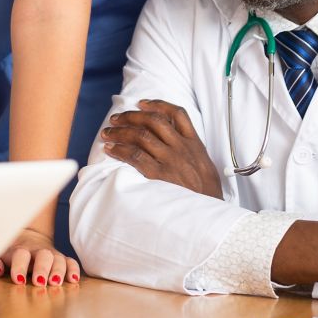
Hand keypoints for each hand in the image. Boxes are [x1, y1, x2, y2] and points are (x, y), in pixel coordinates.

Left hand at [0, 227, 78, 286]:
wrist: (25, 235)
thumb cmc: (8, 250)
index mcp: (19, 249)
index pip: (20, 255)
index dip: (20, 267)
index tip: (19, 280)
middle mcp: (37, 250)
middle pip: (43, 255)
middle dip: (42, 268)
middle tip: (39, 282)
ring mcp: (50, 253)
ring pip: (58, 258)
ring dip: (58, 270)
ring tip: (56, 282)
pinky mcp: (60, 258)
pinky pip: (70, 261)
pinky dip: (73, 269)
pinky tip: (73, 280)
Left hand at [100, 99, 222, 198]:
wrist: (210, 214)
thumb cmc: (207, 194)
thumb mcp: (206, 166)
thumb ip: (192, 152)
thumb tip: (176, 143)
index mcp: (194, 144)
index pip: (178, 114)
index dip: (158, 104)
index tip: (142, 103)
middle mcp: (181, 148)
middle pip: (153, 121)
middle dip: (131, 116)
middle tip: (116, 118)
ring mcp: (170, 160)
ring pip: (141, 135)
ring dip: (120, 132)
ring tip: (107, 133)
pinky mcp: (159, 175)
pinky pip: (135, 156)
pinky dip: (120, 150)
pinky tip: (111, 149)